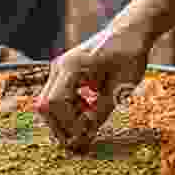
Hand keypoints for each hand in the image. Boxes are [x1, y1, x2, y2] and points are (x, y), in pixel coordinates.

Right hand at [36, 28, 150, 150]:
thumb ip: (100, 112)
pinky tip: (88, 109)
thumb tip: (85, 135)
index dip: (68, 124)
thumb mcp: (120, 87)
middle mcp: (60, 66)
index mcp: (73, 66)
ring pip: (48, 104)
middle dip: (61, 126)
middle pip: (45, 106)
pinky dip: (69, 110)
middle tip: (80, 141)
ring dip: (65, 118)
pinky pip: (57, 98)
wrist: (129, 33)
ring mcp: (59, 70)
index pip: (55, 103)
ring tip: (88, 121)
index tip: (85, 136)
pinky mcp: (64, 74)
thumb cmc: (129, 56)